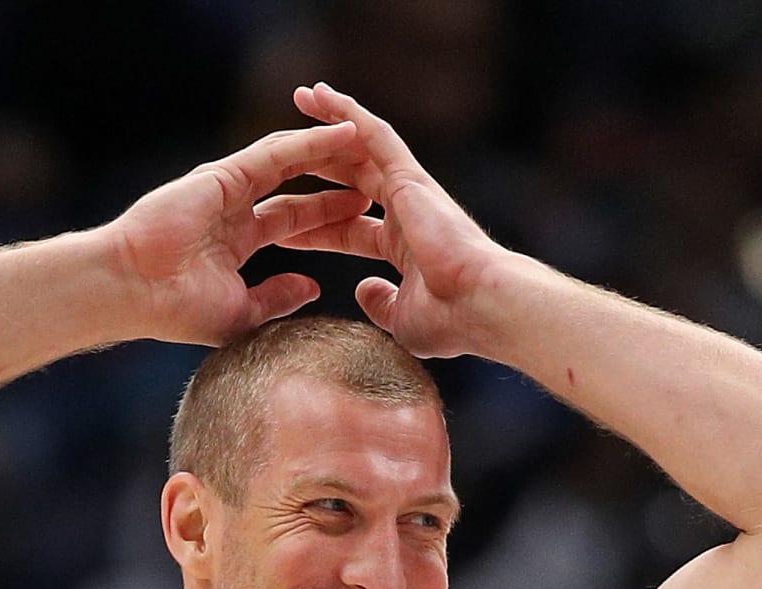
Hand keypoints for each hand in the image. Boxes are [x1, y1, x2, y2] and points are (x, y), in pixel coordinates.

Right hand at [105, 122, 374, 345]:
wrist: (134, 291)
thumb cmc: (174, 310)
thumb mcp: (241, 312)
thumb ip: (276, 298)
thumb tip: (312, 289)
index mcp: (238, 240)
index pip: (295, 220)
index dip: (330, 216)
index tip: (365, 216)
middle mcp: (235, 207)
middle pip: (299, 186)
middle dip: (337, 180)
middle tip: (377, 176)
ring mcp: (229, 187)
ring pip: (292, 161)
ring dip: (332, 152)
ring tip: (371, 144)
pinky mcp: (225, 173)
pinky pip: (279, 153)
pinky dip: (313, 142)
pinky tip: (345, 135)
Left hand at [283, 82, 505, 358]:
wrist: (480, 306)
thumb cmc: (451, 321)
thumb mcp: (402, 318)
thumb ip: (382, 302)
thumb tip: (364, 291)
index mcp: (404, 246)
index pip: (348, 229)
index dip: (315, 227)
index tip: (280, 227)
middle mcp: (407, 212)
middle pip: (351, 178)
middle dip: (318, 160)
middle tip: (283, 145)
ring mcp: (411, 191)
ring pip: (363, 144)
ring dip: (331, 120)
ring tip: (301, 95)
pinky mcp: (411, 177)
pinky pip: (374, 135)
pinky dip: (347, 114)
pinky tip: (322, 97)